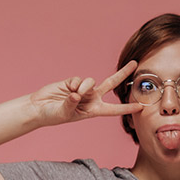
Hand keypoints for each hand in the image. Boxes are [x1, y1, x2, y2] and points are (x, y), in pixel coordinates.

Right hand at [29, 61, 143, 126]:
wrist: (39, 108)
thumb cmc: (52, 115)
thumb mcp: (64, 113)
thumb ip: (72, 104)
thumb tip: (77, 94)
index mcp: (93, 110)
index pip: (114, 109)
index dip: (126, 108)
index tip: (140, 107)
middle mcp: (91, 98)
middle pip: (111, 84)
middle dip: (123, 74)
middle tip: (134, 64)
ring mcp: (83, 89)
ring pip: (92, 81)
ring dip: (85, 87)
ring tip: (74, 94)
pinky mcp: (73, 81)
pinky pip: (79, 79)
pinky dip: (74, 83)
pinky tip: (67, 89)